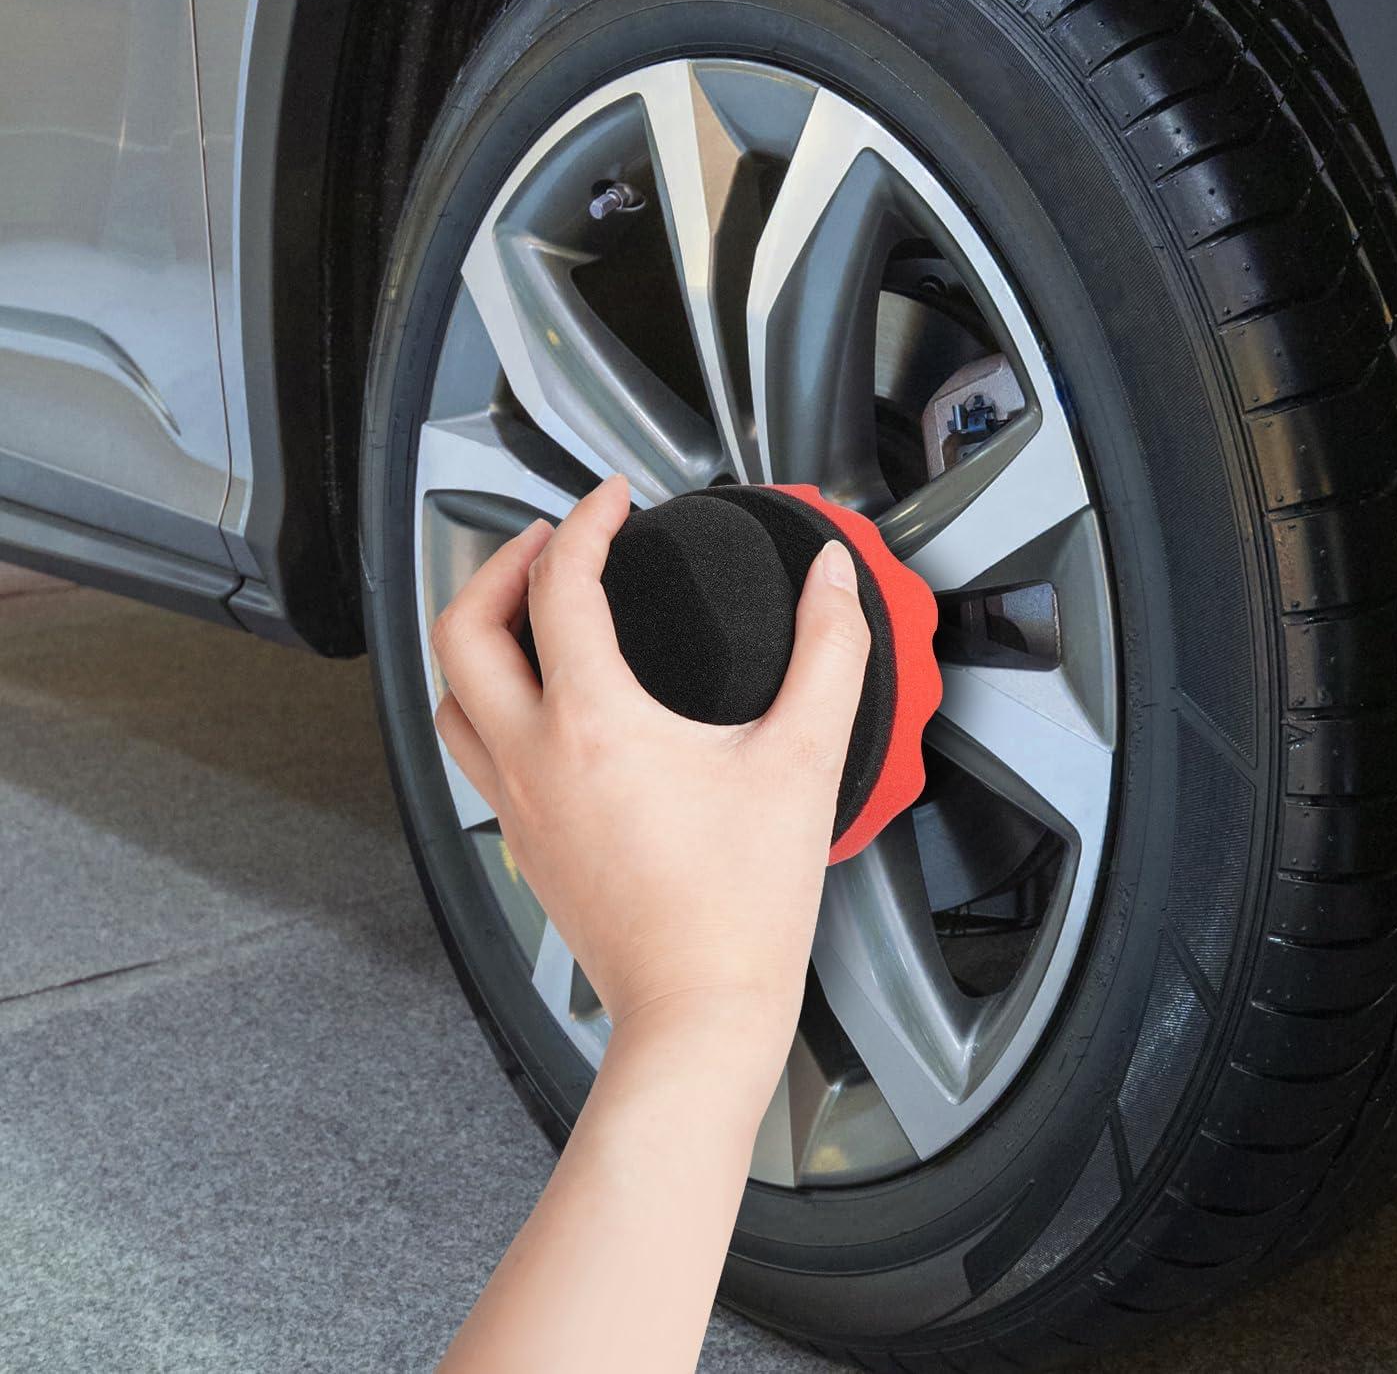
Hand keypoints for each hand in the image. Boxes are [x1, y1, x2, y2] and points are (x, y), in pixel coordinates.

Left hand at [431, 476, 870, 1051]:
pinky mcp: (524, 843)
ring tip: (527, 610)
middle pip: (463, 633)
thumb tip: (831, 582)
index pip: (560, 588)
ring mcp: (518, 805)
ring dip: (477, 636)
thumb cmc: (741, 905)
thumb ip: (828, 653)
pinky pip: (472, 750)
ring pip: (450, 697)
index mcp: (596, 725)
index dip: (586, 524)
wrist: (699, 1009)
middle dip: (499, 567)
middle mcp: (535, 759)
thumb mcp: (805, 761)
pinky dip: (487, 700)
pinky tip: (539, 704)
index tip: (613, 503)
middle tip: (549, 542)